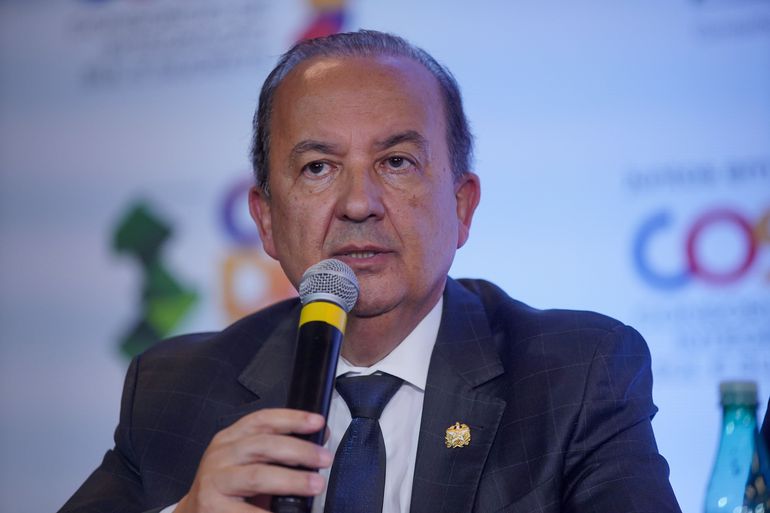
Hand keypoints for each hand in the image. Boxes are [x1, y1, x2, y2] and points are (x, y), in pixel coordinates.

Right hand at [174, 408, 331, 512]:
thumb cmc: (230, 488)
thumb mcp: (251, 462)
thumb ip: (280, 450)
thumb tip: (320, 438)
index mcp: (230, 439)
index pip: (262, 420)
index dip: (292, 418)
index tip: (317, 422)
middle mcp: (220, 455)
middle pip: (264, 445)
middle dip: (299, 450)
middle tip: (324, 459)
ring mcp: (214, 482)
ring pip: (258, 475)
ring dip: (292, 480)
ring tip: (315, 484)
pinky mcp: (213, 508)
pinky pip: (248, 510)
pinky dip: (271, 511)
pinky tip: (286, 512)